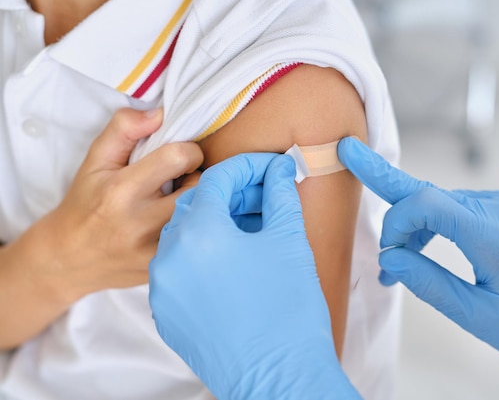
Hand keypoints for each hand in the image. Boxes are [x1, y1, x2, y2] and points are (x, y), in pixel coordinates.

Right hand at [35, 108, 202, 301]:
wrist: (68, 259)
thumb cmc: (85, 203)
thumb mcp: (95, 160)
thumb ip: (124, 129)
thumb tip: (160, 113)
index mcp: (122, 190)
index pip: (180, 157)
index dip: (189, 151)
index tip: (182, 158)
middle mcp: (141, 222)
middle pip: (201, 187)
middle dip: (198, 178)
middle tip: (184, 181)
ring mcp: (154, 250)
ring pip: (204, 216)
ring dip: (201, 204)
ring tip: (182, 202)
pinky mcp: (164, 268)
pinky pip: (198, 241)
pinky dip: (195, 229)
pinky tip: (180, 227)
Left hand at [149, 153, 360, 399]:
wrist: (277, 377)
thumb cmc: (288, 311)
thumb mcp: (288, 242)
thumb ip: (279, 195)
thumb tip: (278, 170)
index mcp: (200, 234)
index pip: (220, 179)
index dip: (249, 167)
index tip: (270, 168)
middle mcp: (170, 257)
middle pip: (197, 206)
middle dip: (231, 195)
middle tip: (263, 197)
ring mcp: (163, 288)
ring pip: (184, 238)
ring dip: (214, 225)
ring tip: (249, 230)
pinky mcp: (166, 313)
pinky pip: (178, 269)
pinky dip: (201, 256)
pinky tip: (231, 261)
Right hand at [338, 137, 498, 388]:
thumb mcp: (476, 316)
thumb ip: (428, 284)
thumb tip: (388, 260)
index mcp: (494, 237)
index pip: (428, 204)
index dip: (396, 220)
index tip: (386, 253)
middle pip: (429, 190)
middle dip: (384, 175)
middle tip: (348, 149)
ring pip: (441, 201)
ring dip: (414, 223)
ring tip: (398, 256)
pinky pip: (459, 206)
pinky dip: (435, 222)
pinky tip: (425, 246)